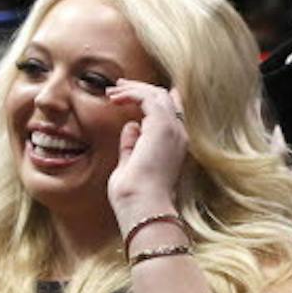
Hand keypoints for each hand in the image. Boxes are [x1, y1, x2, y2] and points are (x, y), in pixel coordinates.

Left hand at [105, 79, 187, 225]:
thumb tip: (130, 126)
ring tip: (112, 91)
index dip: (153, 98)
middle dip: (140, 89)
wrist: (143, 205)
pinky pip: (148, 98)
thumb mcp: (131, 165)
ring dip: (134, 89)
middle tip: (118, 87)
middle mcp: (178, 135)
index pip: (170, 112)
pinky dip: (132, 93)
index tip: (131, 94)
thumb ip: (132, 145)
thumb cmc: (134, 195)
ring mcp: (173, 129)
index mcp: (174, 145)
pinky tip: (115, 98)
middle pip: (163, 99)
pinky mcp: (162, 126)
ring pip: (157, 94)